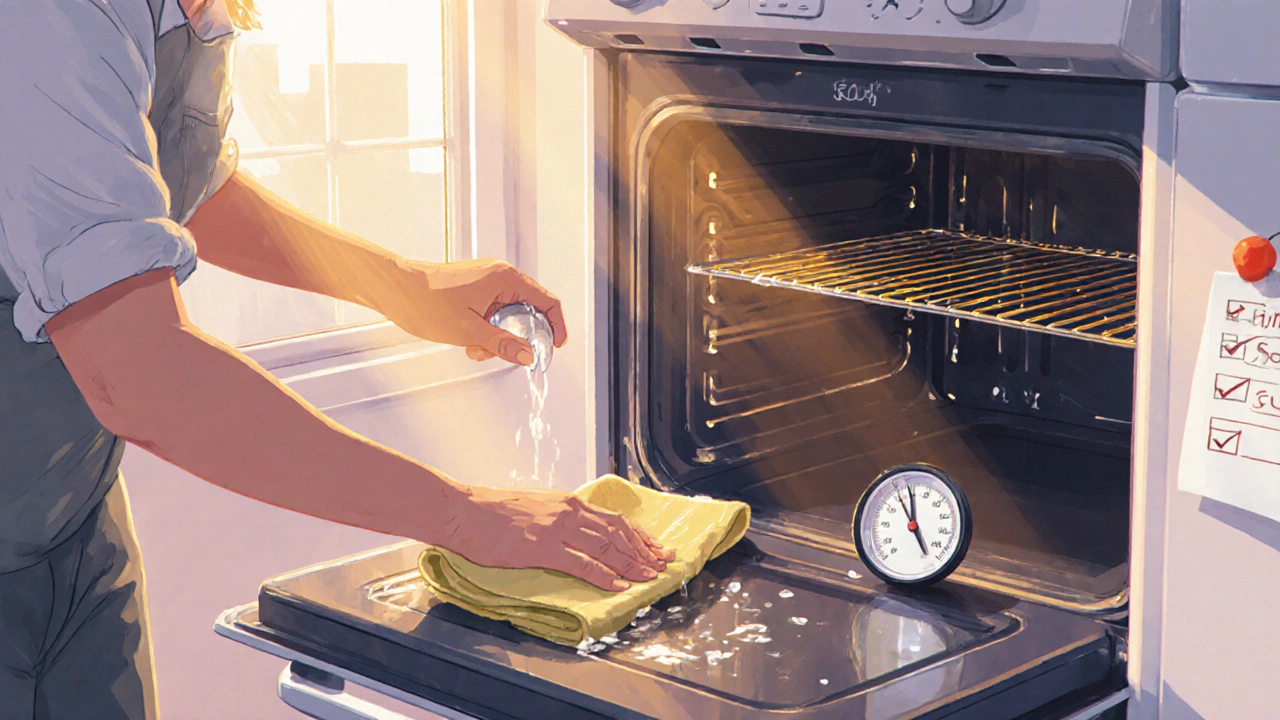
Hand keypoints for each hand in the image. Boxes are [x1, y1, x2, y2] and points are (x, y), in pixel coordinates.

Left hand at [379, 259, 567, 366]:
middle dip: (518, 337)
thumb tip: (529, 356)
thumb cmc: (425, 302)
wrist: (393, 288)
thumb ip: (503, 344)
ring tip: (476, 348)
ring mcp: (487, 282)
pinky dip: (486, 330)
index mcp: (505, 279)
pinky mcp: (475, 289)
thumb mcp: (469, 332)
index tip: (554, 347)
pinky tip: (468, 341)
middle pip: (529, 311)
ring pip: (509, 315)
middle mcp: (500, 276)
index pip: (547, 301)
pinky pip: (493, 313)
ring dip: (498, 337)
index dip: (555, 326)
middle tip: (502, 354)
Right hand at [431, 486, 675, 590]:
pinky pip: (582, 564)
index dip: (638, 535)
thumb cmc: (491, 511)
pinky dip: (604, 575)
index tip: (655, 547)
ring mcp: (556, 529)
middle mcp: (568, 512)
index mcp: (567, 502)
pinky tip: (618, 585)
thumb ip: (559, 518)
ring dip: (631, 563)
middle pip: (617, 532)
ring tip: (649, 576)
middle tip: (664, 563)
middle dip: (644, 550)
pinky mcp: (542, 548)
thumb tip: (578, 532)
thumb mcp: (535, 507)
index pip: (613, 519)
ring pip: (606, 547)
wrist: (463, 511)